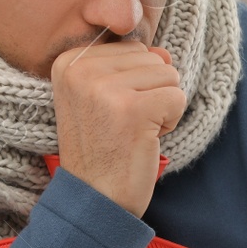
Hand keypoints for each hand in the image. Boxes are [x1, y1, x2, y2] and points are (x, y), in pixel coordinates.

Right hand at [51, 39, 185, 218]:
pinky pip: (178, 97)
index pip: (132, 48)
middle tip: (124, 126)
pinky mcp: (132, 108)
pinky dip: (170, 122)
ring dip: (161, 108)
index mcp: (68, 61)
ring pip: (169, 75)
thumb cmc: (103, 149)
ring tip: (133, 132)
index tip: (111, 113)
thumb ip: (132, 68)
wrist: (95, 199)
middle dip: (151, 94)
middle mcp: (80, 69)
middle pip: (152, 58)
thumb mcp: (106, 99)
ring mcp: (105, 88)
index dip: (134, 83)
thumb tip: (164, 52)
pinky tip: (144, 140)